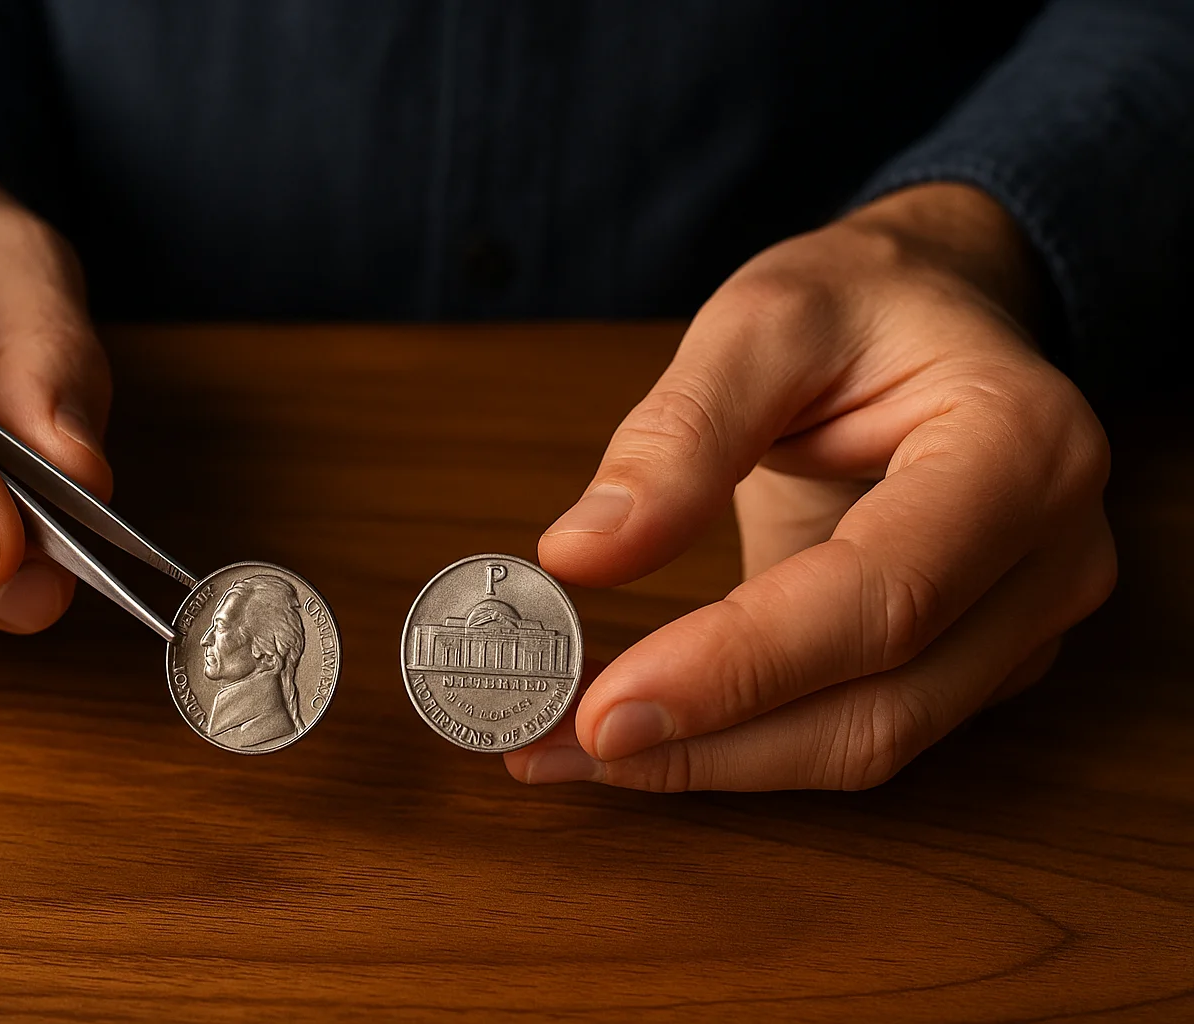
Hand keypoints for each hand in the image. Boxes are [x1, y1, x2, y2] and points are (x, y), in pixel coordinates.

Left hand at [506, 183, 1115, 790]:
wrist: (934, 316)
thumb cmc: (860, 304)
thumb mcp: (760, 321)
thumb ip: (678, 435)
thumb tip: (581, 555)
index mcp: (1021, 451)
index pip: (881, 598)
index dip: (740, 668)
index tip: (603, 708)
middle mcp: (1051, 559)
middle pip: (880, 706)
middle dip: (707, 743)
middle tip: (551, 741)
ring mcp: (1023, 625)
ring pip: (865, 742)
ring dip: (710, 762)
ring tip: (563, 744)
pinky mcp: (974, 665)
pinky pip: (850, 728)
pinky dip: (737, 742)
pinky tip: (636, 724)